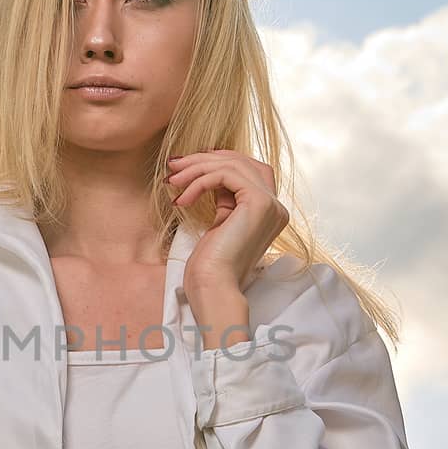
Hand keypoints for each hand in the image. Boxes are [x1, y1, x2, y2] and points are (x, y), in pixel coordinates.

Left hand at [167, 150, 288, 301]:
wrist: (214, 288)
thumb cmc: (211, 266)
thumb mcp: (219, 224)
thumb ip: (224, 199)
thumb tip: (209, 173)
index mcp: (269, 212)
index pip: (248, 170)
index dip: (218, 161)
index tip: (187, 167)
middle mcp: (276, 206)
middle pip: (241, 162)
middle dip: (203, 160)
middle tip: (173, 167)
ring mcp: (271, 204)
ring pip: (231, 165)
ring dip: (196, 169)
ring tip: (172, 181)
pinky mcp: (258, 203)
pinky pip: (225, 175)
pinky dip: (199, 181)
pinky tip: (182, 199)